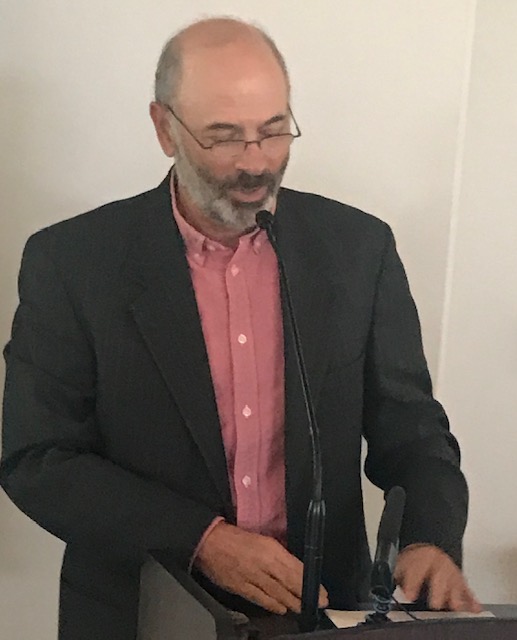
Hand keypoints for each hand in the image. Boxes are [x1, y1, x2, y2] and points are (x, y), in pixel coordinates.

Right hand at [195, 521, 328, 614]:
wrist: (209, 541)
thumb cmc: (236, 536)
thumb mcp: (262, 540)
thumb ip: (277, 554)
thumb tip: (292, 567)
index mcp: (271, 548)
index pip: (296, 569)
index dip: (310, 582)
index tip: (322, 592)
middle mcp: (264, 564)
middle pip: (290, 583)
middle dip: (306, 595)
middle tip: (319, 604)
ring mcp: (252, 577)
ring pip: (278, 594)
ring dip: (293, 603)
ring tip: (303, 608)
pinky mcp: (241, 587)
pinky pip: (261, 599)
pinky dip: (273, 605)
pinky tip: (282, 609)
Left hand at [394, 544, 481, 611]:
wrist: (428, 552)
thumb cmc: (414, 562)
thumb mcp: (402, 565)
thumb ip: (397, 576)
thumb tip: (386, 588)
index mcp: (423, 556)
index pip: (417, 567)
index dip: (413, 582)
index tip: (409, 594)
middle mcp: (440, 563)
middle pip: (441, 574)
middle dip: (438, 590)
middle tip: (434, 603)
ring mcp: (452, 572)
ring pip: (455, 583)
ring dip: (455, 595)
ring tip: (455, 606)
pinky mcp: (461, 582)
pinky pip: (468, 591)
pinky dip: (471, 600)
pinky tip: (475, 608)